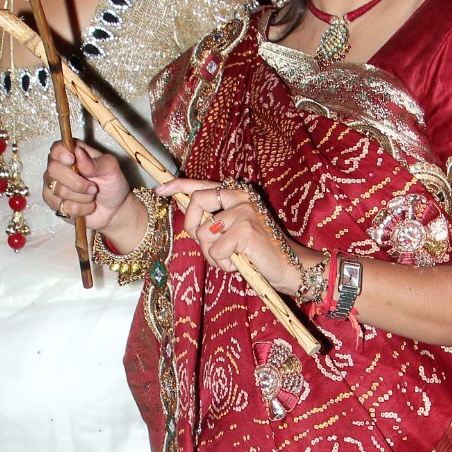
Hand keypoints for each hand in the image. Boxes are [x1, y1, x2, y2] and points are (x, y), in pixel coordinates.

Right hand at [42, 140, 131, 236]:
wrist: (114, 209)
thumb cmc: (111, 184)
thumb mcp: (110, 169)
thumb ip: (95, 162)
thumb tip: (78, 153)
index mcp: (71, 153)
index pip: (56, 148)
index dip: (61, 154)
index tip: (72, 160)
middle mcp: (58, 167)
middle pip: (53, 170)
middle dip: (77, 182)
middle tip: (94, 187)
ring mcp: (54, 186)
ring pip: (59, 191)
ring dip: (83, 197)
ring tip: (92, 196)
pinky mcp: (55, 204)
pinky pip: (64, 207)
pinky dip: (81, 209)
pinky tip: (87, 207)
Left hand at [156, 177, 302, 293]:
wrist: (290, 266)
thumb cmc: (260, 253)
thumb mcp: (236, 231)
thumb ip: (216, 221)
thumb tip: (191, 222)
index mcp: (238, 194)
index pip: (202, 185)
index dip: (178, 186)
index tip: (160, 191)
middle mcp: (241, 197)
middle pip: (196, 202)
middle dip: (191, 226)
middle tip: (206, 245)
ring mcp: (243, 212)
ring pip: (204, 234)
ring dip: (212, 254)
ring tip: (231, 259)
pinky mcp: (245, 230)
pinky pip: (216, 251)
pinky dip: (223, 265)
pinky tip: (239, 264)